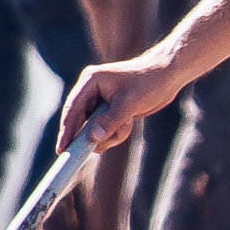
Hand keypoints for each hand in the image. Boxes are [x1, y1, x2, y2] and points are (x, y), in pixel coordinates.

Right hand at [61, 53, 183, 152]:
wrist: (167, 76)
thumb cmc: (148, 83)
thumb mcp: (129, 104)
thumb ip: (111, 121)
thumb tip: (93, 139)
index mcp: (90, 82)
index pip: (73, 109)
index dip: (66, 131)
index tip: (62, 149)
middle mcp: (92, 92)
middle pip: (82, 122)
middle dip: (92, 136)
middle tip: (87, 152)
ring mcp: (101, 102)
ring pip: (96, 130)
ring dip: (111, 134)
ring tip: (127, 124)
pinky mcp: (110, 111)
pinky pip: (108, 131)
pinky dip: (118, 133)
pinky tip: (130, 123)